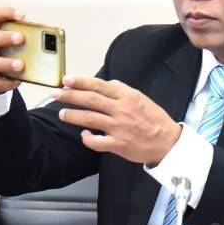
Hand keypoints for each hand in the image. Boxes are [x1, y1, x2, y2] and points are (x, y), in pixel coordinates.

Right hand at [0, 6, 28, 97]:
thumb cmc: (2, 46)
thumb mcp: (6, 34)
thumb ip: (20, 29)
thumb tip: (43, 29)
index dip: (6, 13)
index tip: (22, 15)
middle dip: (5, 38)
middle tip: (21, 38)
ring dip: (6, 63)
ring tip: (21, 64)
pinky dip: (7, 82)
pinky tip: (18, 81)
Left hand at [54, 75, 181, 164]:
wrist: (167, 142)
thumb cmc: (154, 119)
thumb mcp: (141, 98)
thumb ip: (123, 90)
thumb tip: (108, 83)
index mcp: (127, 96)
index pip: (99, 85)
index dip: (81, 82)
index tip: (66, 79)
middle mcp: (121, 110)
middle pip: (91, 100)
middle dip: (70, 96)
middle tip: (56, 94)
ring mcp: (119, 128)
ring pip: (90, 118)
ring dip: (73, 115)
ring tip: (62, 114)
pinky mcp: (118, 144)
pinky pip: (97, 141)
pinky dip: (87, 138)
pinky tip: (83, 135)